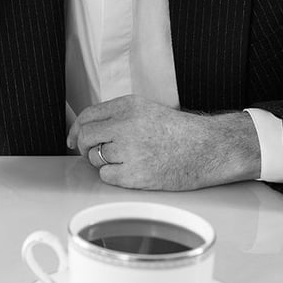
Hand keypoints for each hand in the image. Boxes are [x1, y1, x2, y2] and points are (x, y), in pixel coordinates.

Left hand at [66, 95, 260, 190]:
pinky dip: (113, 176)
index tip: (74, 139)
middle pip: (85, 136)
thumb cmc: (180, 132)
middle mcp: (125, 125)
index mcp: (127, 106)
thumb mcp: (146, 110)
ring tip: (126, 161)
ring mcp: (129, 150)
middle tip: (92, 153)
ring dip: (103, 162)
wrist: (208, 149)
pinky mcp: (134, 174)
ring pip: (95, 158)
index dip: (76, 129)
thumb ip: (117, 115)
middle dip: (83, 147)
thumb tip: (86, 129)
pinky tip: (131, 171)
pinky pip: (106, 176)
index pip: (87, 115)